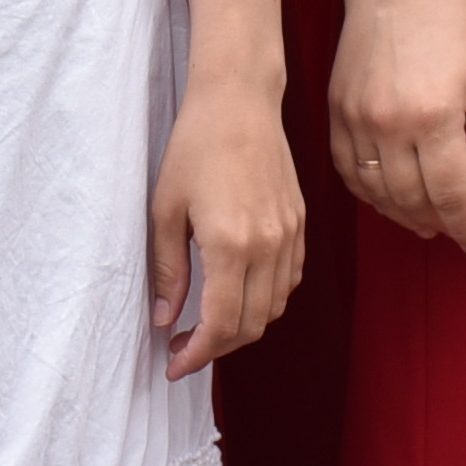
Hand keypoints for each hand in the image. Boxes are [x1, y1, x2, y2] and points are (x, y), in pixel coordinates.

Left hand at [147, 68, 305, 376]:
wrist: (239, 101)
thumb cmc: (195, 147)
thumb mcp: (165, 209)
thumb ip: (168, 269)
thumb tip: (165, 319)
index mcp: (230, 244)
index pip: (220, 324)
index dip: (197, 354)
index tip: (175, 365)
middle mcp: (267, 246)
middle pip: (250, 325)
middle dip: (217, 348)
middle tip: (184, 348)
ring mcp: (289, 236)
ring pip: (274, 308)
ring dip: (242, 327)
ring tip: (208, 325)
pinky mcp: (299, 224)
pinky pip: (289, 282)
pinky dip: (266, 301)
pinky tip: (238, 294)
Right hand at [327, 0, 465, 257]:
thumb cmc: (453, 22)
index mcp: (434, 116)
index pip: (451, 193)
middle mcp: (389, 124)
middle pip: (412, 200)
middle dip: (439, 223)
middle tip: (457, 231)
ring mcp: (356, 120)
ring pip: (377, 192)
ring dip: (404, 215)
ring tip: (427, 221)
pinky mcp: (336, 111)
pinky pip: (349, 171)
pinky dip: (370, 193)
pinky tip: (390, 196)